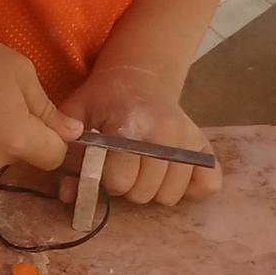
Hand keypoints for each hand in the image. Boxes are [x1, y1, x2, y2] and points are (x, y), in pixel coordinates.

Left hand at [60, 66, 221, 205]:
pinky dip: (189, 188)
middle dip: (127, 188)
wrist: (138, 79)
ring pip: (171, 196)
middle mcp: (166, 132)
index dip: (105, 180)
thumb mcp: (76, 117)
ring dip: (153, 190)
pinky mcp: (204, 146)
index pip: (119, 181)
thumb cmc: (102, 101)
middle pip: (144, 193)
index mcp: (130, 125)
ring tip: (142, 170)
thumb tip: (69, 195)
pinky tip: (169, 174)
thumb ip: (70, 156)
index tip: (103, 166)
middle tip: (122, 169)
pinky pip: (207, 185)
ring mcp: (189, 139)